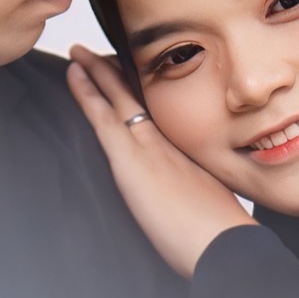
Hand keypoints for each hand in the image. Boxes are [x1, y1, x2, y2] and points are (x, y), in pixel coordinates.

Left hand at [66, 46, 255, 277]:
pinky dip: (87, 93)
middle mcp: (166, 140)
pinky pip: (102, 117)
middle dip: (117, 70)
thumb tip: (187, 196)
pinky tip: (74, 74)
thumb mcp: (209, 203)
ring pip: (118, 97)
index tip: (131, 70)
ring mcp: (147, 146)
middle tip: (99, 52)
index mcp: (184, 149)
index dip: (142, 88)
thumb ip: (193, 192)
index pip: (157, 110)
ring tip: (79, 53)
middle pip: (138, 95)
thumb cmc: (219, 235)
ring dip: (97, 71)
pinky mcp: (129, 160)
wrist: (223, 245)